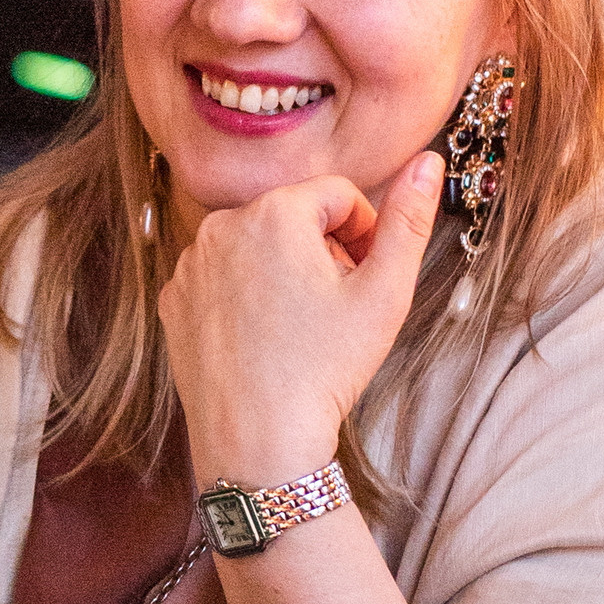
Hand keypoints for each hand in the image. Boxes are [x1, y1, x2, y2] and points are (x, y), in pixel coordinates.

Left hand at [160, 152, 444, 488]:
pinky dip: (244, 298)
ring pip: (255, 247)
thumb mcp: (384, 293)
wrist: (258, 442)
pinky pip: (220, 279)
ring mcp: (190, 265)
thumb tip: (429, 160)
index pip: (338, 195)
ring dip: (283, 272)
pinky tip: (262, 340)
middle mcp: (221, 225)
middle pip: (293, 218)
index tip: (367, 278)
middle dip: (323, 251)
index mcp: (274, 212)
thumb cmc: (324, 369)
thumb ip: (409, 220)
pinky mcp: (173, 301)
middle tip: (337, 308)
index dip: (365, 233)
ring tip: (300, 328)